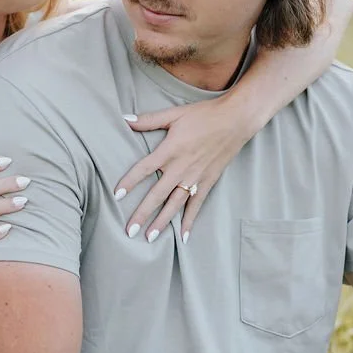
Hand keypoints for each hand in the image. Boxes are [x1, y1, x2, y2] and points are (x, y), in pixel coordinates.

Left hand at [115, 100, 251, 241]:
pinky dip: (189, 220)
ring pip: (175, 204)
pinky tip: (183, 236)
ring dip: (162, 222)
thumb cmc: (204, 115)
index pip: (144, 169)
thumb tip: (124, 118)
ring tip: (150, 238)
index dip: (129, 181)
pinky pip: (196, 205)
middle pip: (157, 194)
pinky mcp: (208, 182)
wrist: (235, 120)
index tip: (116, 195)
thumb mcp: (174, 114)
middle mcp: (181, 168)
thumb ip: (148, 120)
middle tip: (130, 231)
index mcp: (170, 151)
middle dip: (143, 214)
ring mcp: (195, 177)